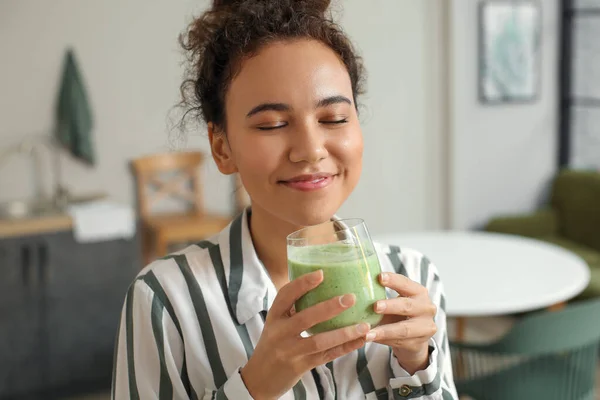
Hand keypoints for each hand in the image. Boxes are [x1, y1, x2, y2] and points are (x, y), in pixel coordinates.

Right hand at [240, 270, 369, 399]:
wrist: (259, 378)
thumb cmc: (273, 343)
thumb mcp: (276, 323)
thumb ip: (292, 307)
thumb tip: (319, 283)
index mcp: (274, 317)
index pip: (285, 296)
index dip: (302, 283)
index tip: (321, 273)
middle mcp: (280, 333)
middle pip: (306, 318)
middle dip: (329, 307)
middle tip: (351, 297)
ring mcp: (290, 351)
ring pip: (319, 341)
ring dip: (344, 333)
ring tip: (364, 325)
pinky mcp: (300, 366)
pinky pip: (326, 356)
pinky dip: (345, 348)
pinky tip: (360, 340)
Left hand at [368, 272, 436, 374]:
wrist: (415, 340)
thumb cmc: (399, 315)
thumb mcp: (394, 303)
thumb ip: (380, 296)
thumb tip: (351, 288)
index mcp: (419, 292)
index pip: (406, 284)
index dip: (394, 280)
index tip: (379, 277)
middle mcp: (426, 308)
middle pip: (407, 306)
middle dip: (390, 306)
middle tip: (375, 306)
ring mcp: (425, 327)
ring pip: (404, 329)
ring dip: (384, 330)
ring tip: (368, 333)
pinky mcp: (419, 343)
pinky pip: (399, 342)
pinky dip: (384, 341)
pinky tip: (372, 339)